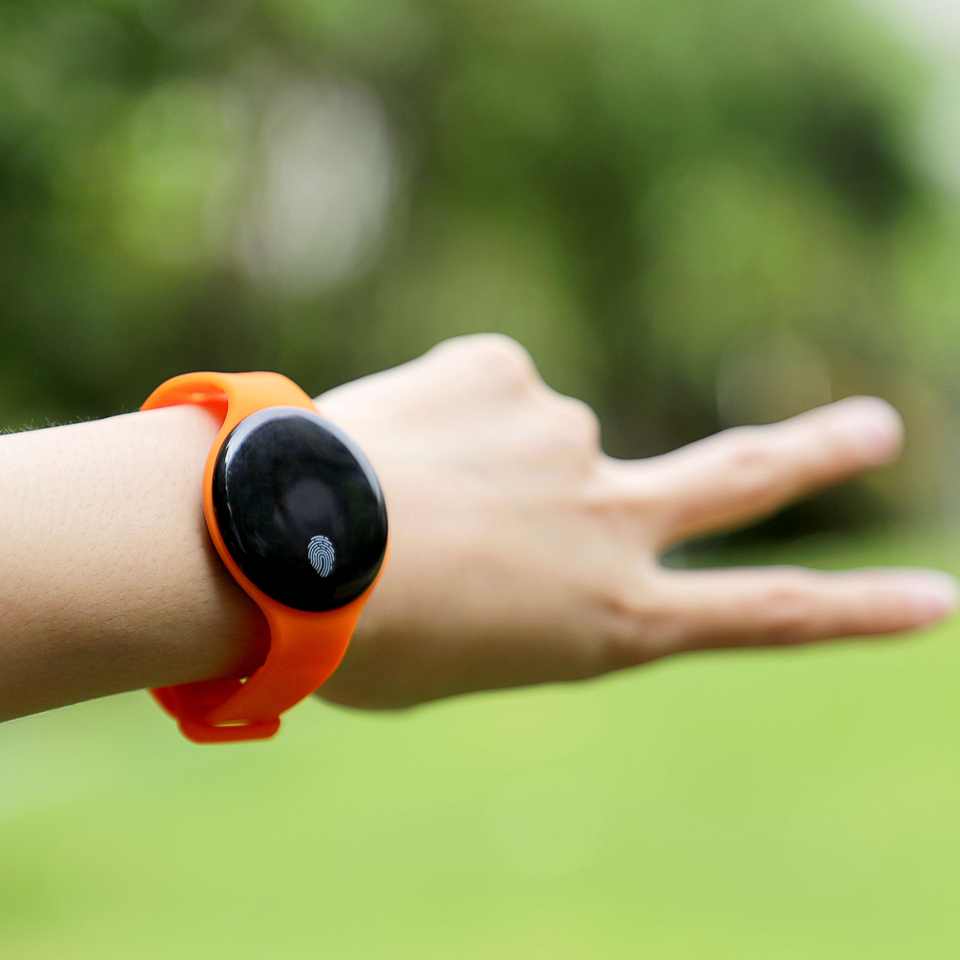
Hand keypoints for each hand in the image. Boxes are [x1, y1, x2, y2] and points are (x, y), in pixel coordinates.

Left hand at [316, 334, 956, 709]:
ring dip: (479, 461)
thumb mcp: (464, 654)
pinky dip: (438, 417)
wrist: (285, 555)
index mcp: (611, 617)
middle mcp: (614, 522)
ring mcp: (570, 437)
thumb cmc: (365, 639)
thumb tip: (525, 511)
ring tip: (401, 500)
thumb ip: (523, 586)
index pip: (767, 617)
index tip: (934, 598)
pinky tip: (391, 447)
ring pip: (538, 437)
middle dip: (819, 454)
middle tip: (878, 430)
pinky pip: (482, 388)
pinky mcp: (510, 369)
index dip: (857, 610)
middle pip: (743, 477)